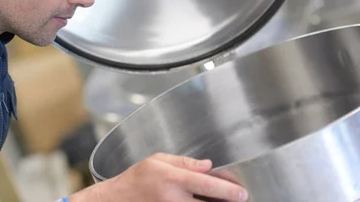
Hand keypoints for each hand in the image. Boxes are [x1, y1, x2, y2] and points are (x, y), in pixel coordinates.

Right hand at [72, 153, 248, 201]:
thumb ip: (185, 162)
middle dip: (226, 201)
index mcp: (173, 179)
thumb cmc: (136, 178)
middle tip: (238, 197)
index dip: (228, 189)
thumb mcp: (158, 160)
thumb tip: (208, 165)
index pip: (207, 184)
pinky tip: (206, 201)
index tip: (242, 192)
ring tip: (223, 199)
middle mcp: (175, 199)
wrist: (117, 200)